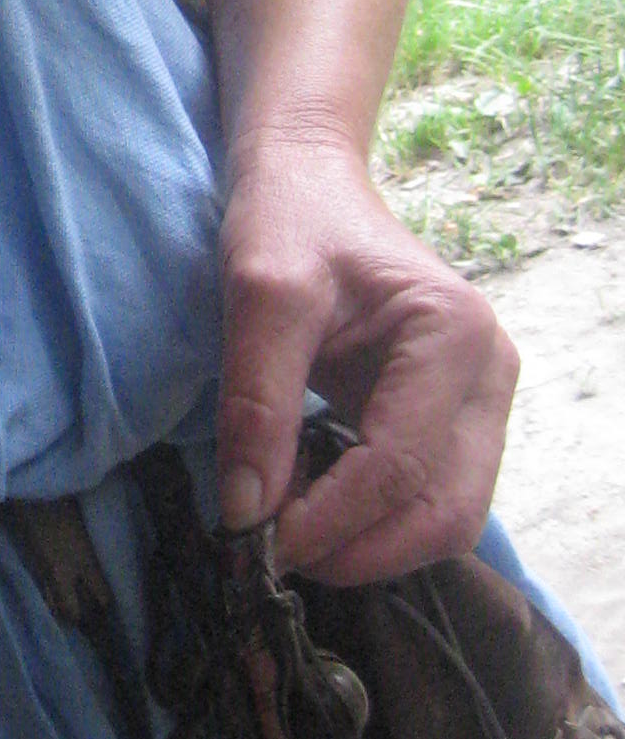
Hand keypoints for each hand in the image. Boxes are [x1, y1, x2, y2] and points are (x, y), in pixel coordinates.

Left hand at [215, 131, 518, 584]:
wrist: (308, 182)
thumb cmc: (288, 222)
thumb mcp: (260, 295)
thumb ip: (256, 401)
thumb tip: (247, 512)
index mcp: (455, 336)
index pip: (399, 464)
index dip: (329, 519)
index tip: (257, 542)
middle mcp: (491, 375)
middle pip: (445, 511)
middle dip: (360, 549)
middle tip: (274, 557)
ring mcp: (482, 402)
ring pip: (445, 518)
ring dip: (368, 545)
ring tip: (286, 531)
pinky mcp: (456, 419)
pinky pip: (427, 497)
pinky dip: (372, 520)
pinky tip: (309, 505)